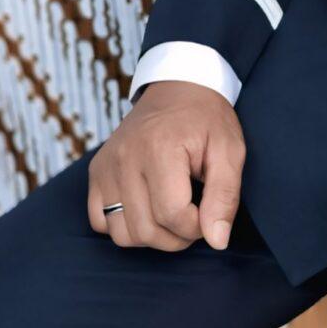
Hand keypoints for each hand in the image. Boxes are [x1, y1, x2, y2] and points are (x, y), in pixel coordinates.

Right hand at [87, 82, 245, 250]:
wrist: (178, 86)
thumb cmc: (207, 119)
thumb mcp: (229, 150)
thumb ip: (225, 196)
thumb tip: (217, 241)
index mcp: (159, 148)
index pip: (173, 215)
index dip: (197, 227)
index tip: (209, 212)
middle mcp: (125, 158)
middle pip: (146, 230)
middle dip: (177, 236)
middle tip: (194, 216)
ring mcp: (105, 165)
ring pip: (121, 234)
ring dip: (151, 236)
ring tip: (172, 213)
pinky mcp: (96, 171)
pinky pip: (100, 221)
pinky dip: (123, 224)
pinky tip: (146, 207)